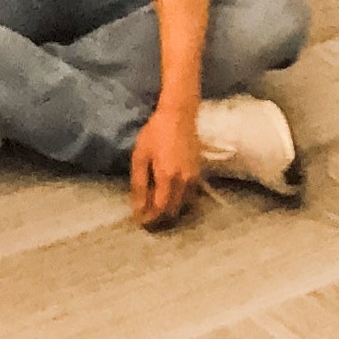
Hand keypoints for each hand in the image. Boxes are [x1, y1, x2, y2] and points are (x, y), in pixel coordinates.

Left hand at [129, 98, 206, 228]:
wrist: (179, 116)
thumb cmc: (155, 134)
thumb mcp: (140, 156)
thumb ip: (139, 184)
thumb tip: (138, 208)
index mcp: (167, 177)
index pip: (160, 209)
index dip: (150, 219)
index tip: (140, 223)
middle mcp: (184, 181)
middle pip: (173, 211)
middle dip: (160, 219)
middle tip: (146, 219)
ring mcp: (194, 178)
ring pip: (184, 206)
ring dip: (170, 212)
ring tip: (155, 210)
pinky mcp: (199, 174)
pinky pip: (190, 197)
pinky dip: (179, 202)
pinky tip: (168, 198)